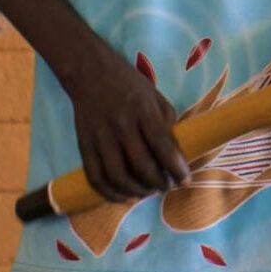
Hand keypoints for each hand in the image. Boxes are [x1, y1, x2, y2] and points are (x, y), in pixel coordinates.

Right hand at [61, 43, 189, 203]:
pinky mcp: (84, 146)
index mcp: (143, 110)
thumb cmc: (130, 85)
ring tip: (149, 192)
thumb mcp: (155, 96)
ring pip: (117, 175)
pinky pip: (95, 177)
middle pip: (141, 164)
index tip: (186, 181)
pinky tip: (125, 197)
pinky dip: (110, 193)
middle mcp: (121, 125)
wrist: (91, 74)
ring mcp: (100, 137)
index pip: (162, 144)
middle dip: (158, 182)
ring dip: (136, 191)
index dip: (175, 167)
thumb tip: (175, 153)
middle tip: (167, 187)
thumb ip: (166, 122)